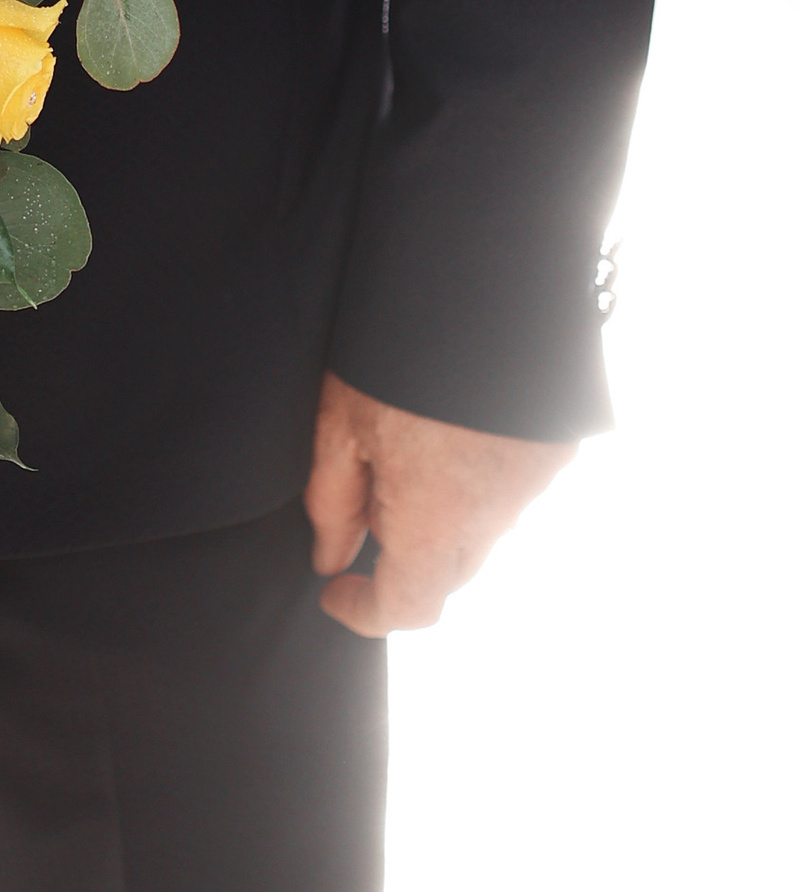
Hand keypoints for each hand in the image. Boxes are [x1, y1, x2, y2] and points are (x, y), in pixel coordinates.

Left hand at [305, 372, 576, 635]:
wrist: (484, 280)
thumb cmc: (394, 348)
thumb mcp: (339, 421)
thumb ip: (332, 503)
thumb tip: (331, 559)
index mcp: (437, 518)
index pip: (411, 607)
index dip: (366, 611)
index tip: (336, 590)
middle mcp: (497, 514)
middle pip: (449, 573)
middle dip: (405, 562)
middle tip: (367, 506)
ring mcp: (537, 482)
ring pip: (485, 530)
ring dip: (448, 517)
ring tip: (410, 448)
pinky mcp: (560, 448)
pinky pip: (514, 488)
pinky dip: (481, 479)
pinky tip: (453, 429)